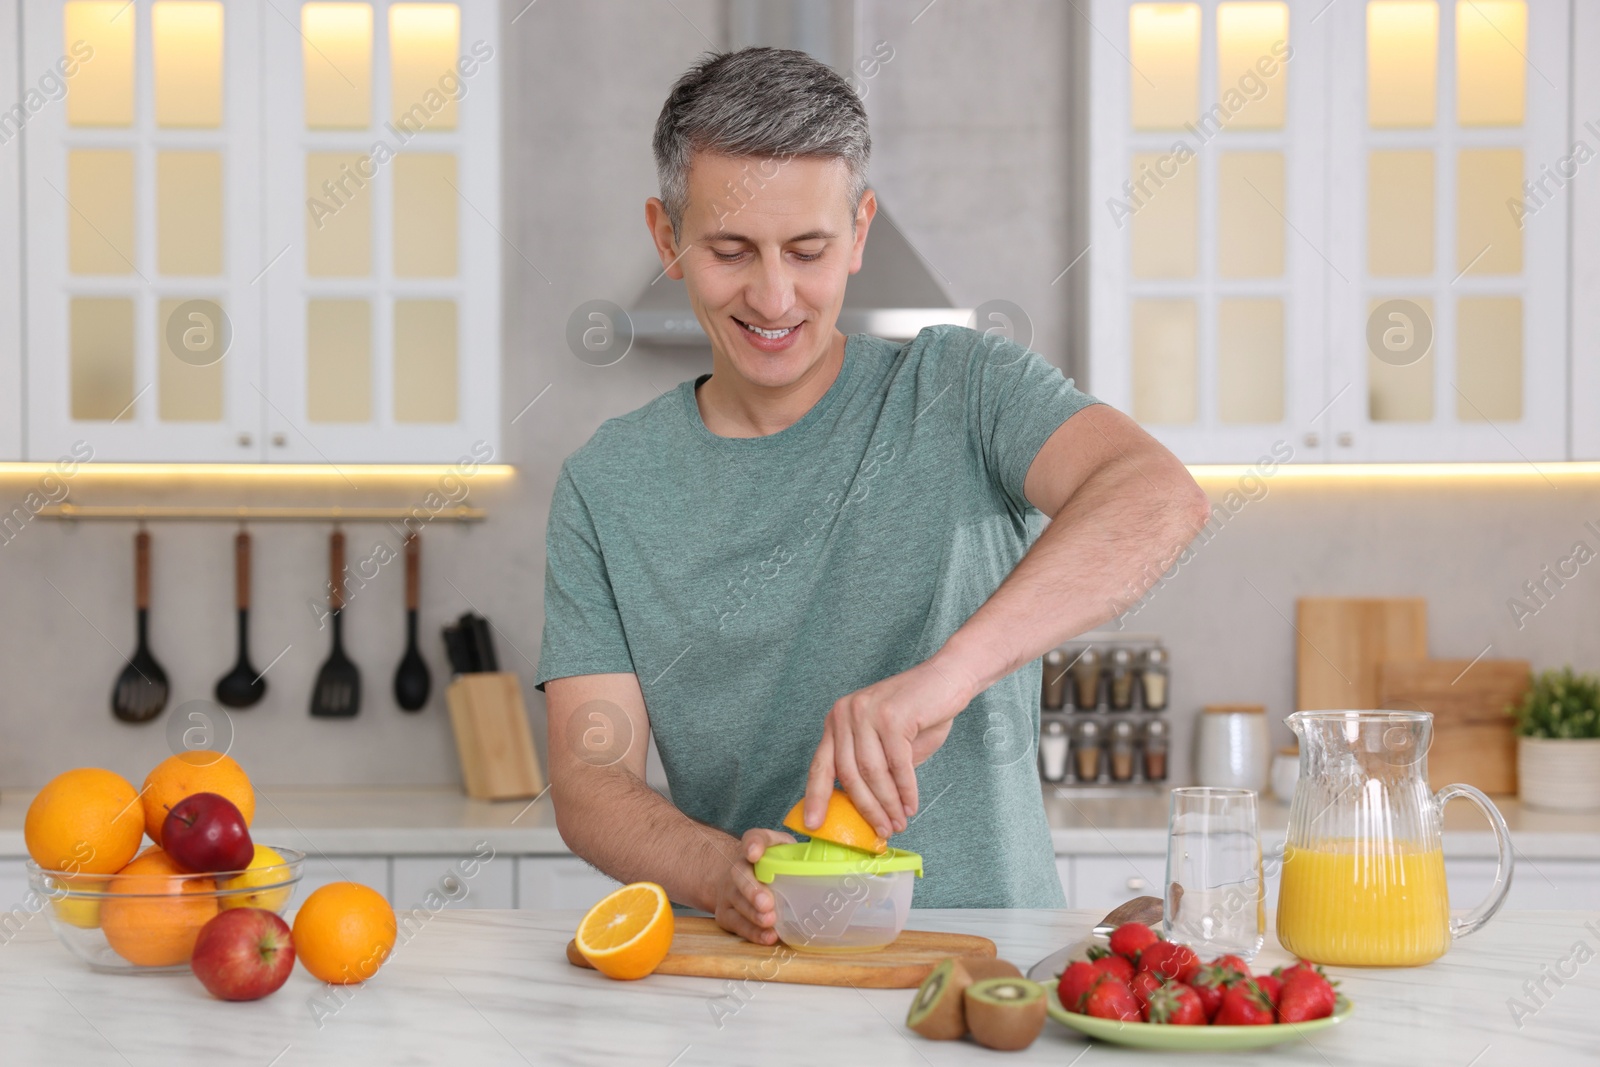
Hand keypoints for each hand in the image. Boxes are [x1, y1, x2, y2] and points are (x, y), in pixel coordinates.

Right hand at [709, 828, 794, 945]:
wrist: (740, 876)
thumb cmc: (772, 863)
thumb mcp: (787, 850)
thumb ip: (804, 853)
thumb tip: (832, 863)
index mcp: (757, 846)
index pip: (753, 838)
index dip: (753, 845)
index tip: (755, 854)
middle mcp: (738, 866)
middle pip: (740, 874)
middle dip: (752, 890)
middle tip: (767, 903)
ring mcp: (730, 891)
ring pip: (737, 901)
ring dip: (753, 914)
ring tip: (769, 921)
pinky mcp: (726, 913)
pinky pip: (736, 923)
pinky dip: (752, 932)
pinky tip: (767, 936)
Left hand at [803, 657, 977, 839]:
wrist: (947, 678)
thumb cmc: (918, 712)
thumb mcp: (885, 742)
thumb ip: (872, 768)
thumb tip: (865, 810)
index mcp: (837, 720)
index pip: (821, 764)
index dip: (816, 797)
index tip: (813, 824)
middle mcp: (845, 714)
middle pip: (849, 774)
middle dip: (866, 809)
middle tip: (881, 830)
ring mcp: (867, 713)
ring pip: (873, 772)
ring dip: (887, 804)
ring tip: (898, 822)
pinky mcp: (892, 716)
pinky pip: (897, 765)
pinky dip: (905, 790)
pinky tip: (910, 805)